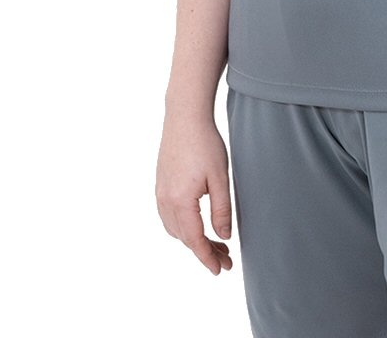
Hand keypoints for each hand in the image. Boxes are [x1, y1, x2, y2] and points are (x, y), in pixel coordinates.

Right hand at [156, 108, 234, 275]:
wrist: (184, 116)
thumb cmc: (205, 143)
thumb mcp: (220, 178)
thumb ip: (222, 209)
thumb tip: (224, 236)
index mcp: (181, 201)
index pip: (194, 240)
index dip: (208, 257)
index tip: (221, 270)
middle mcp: (165, 201)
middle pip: (184, 238)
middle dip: (204, 250)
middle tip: (226, 258)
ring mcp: (160, 192)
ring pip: (174, 229)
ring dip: (193, 239)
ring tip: (216, 242)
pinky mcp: (160, 184)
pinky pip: (168, 216)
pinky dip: (183, 227)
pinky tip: (197, 223)